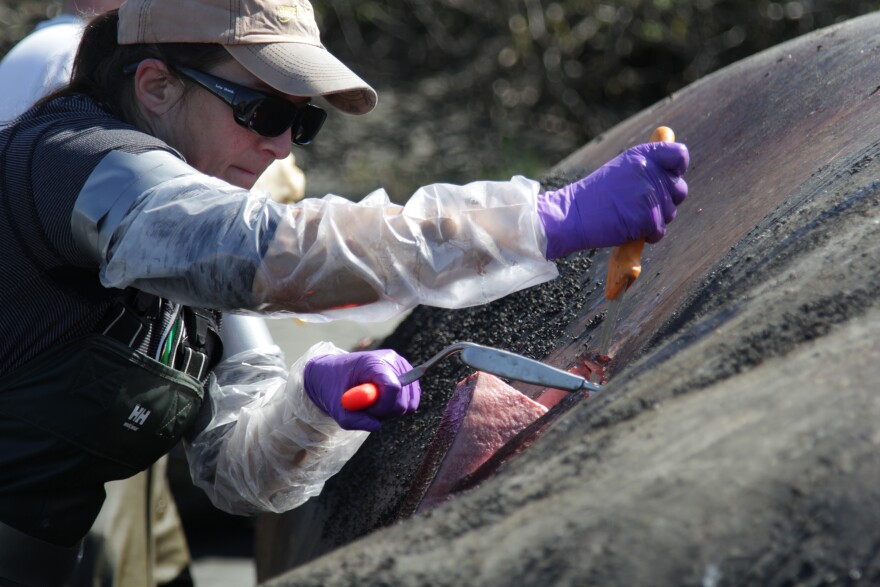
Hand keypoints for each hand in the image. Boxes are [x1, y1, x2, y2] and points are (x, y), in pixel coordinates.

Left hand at [304, 350, 419, 430]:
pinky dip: (395, 407)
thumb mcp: (336, 408)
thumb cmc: (333, 388)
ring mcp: (402, 367)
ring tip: (372, 405)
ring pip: (409, 403)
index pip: (392, 387)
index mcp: (372, 363)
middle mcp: (393, 361)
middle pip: (403, 399)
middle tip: (365, 408)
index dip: (382, 406)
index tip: (367, 410)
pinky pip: (411, 401)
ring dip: (390, 411)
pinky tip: (380, 402)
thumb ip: (354, 419)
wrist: (332, 373)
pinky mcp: (407, 375)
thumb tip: (376, 426)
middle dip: (384, 411)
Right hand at [537, 141, 689, 258]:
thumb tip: (675, 169)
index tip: (668, 177)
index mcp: (643, 155)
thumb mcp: (622, 169)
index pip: (679, 155)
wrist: (573, 215)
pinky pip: (660, 230)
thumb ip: (648, 166)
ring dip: (656, 219)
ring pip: (671, 212)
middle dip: (666, 201)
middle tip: (641, 205)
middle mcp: (649, 171)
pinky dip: (648, 235)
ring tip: (631, 216)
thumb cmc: (596, 195)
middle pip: (679, 189)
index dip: (677, 169)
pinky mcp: (649, 218)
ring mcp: (650, 195)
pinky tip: (631, 229)